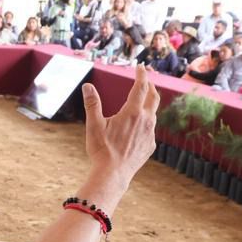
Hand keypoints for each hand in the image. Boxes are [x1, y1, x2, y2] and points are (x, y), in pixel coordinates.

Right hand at [79, 64, 159, 210]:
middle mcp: (146, 120)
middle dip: (150, 86)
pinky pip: (151, 129)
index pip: (141, 87)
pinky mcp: (150, 145)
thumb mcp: (94, 125)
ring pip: (153, 113)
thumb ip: (92, 104)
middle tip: (146, 79)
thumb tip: (87, 86)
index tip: (140, 66)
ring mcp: (150, 134)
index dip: (141, 75)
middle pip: (154, 97)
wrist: (113, 174)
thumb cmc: (101, 149)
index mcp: (132, 112)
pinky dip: (146, 122)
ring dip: (148, 104)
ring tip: (142, 102)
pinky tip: (138, 127)